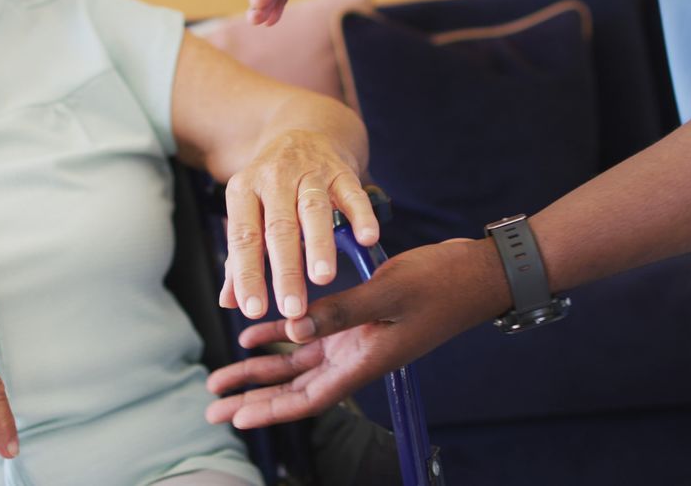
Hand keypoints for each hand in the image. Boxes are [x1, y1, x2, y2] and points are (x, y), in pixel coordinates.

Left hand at [206, 239, 510, 428]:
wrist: (477, 273)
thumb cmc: (442, 283)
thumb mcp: (389, 293)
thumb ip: (341, 311)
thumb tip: (293, 328)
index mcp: (366, 361)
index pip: (309, 398)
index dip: (271, 409)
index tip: (237, 417)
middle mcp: (356, 358)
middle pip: (294, 389)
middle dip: (252, 398)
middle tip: (213, 406)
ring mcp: (356, 341)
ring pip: (296, 365)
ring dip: (259, 370)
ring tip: (221, 379)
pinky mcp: (358, 322)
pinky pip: (311, 336)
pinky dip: (282, 335)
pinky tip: (255, 334)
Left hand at [220, 130, 378, 320]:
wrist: (302, 132)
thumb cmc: (272, 187)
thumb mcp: (249, 213)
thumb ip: (240, 258)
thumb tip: (229, 301)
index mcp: (244, 191)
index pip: (243, 238)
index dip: (247, 275)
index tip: (253, 310)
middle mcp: (274, 179)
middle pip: (279, 227)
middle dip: (286, 269)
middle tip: (292, 307)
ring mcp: (309, 172)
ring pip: (313, 210)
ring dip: (319, 244)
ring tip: (322, 278)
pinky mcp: (341, 170)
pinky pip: (352, 192)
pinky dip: (361, 215)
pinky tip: (368, 239)